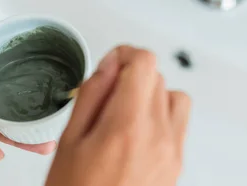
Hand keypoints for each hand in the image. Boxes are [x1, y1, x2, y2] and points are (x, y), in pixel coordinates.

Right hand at [45, 46, 190, 185]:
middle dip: (130, 78)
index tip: (109, 66)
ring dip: (150, 96)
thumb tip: (107, 67)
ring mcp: (172, 152)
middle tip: (105, 97)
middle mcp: (159, 138)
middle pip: (158, 78)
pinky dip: (160, 117)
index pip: (144, 64)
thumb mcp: (69, 142)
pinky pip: (177, 124)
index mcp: (128, 128)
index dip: (124, 56)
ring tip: (121, 114)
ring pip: (174, 98)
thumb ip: (90, 98)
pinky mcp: (176, 164)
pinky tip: (133, 133)